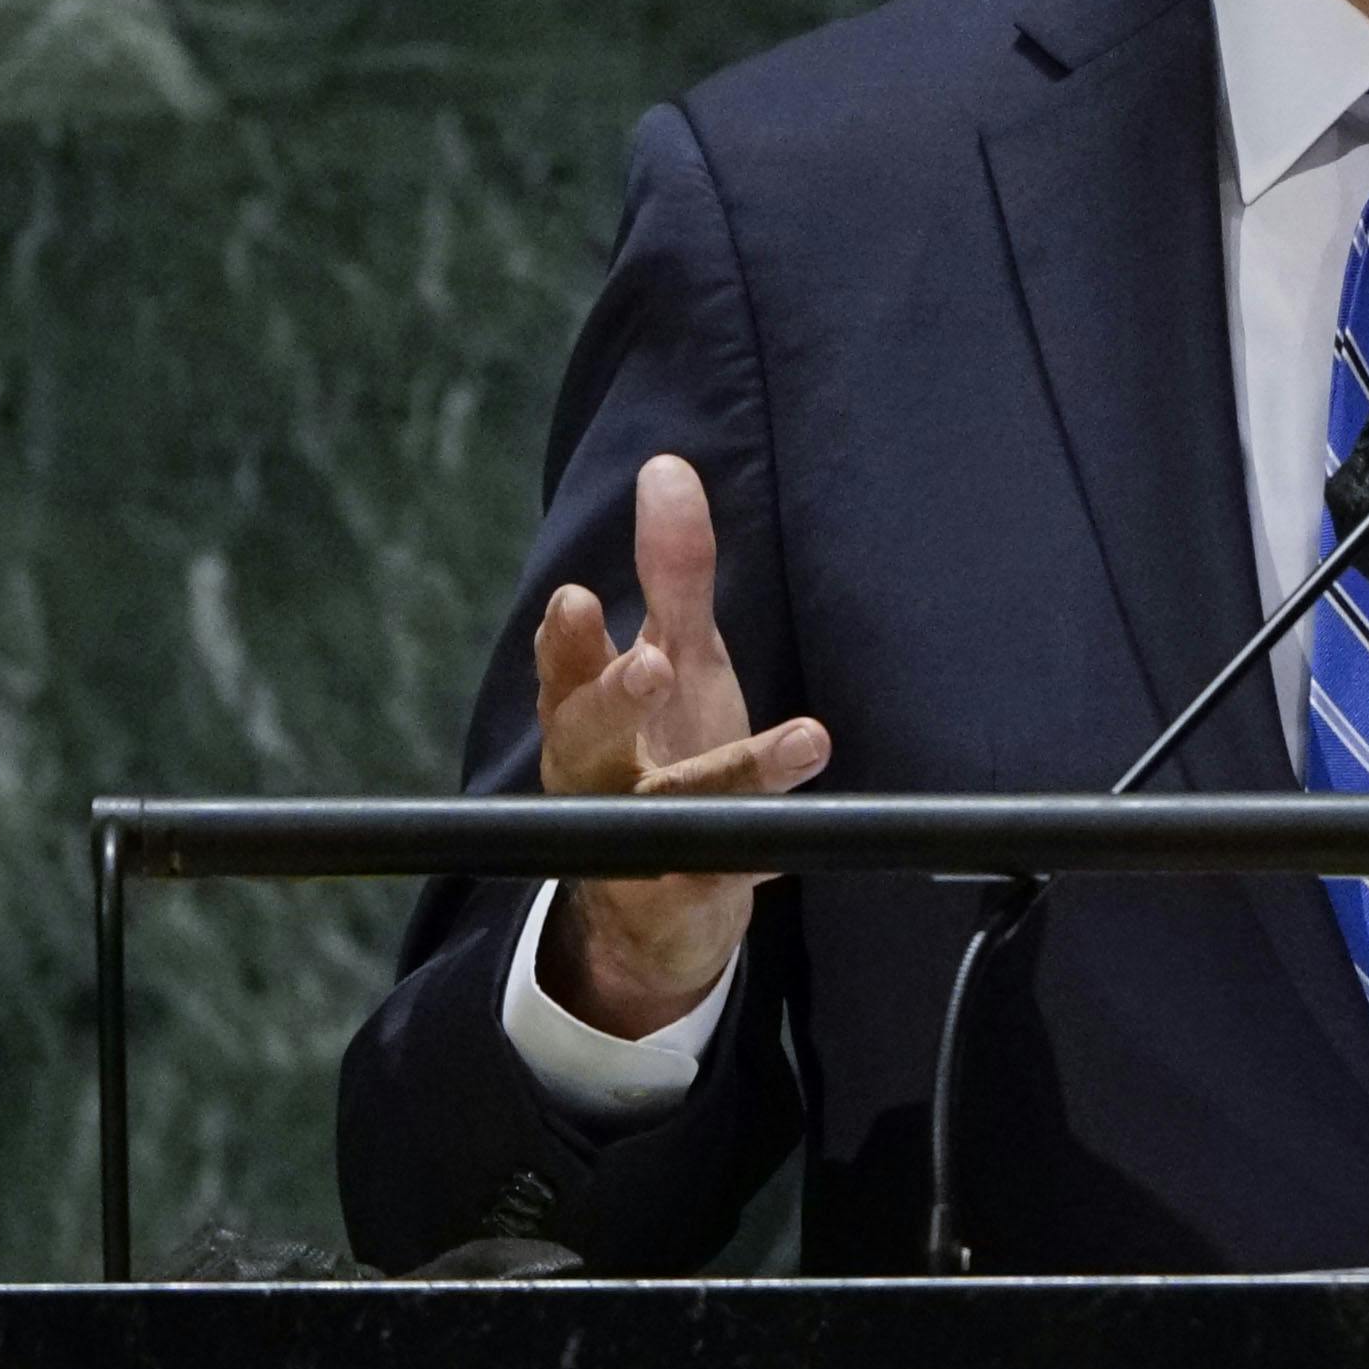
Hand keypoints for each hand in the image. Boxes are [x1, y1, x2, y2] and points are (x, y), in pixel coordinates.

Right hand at [533, 454, 829, 1034]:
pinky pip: (725, 872)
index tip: (579, 598)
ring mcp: (638, 840)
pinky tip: (801, 841)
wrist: (658, 900)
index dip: (566, 640)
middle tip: (649, 665)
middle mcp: (597, 775)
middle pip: (585, 738)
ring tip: (805, 739)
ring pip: (669, 810)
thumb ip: (673, 572)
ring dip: (733, 775)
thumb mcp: (678, 657)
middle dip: (612, 700)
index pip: (563, 667)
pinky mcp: (688, 891)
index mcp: (583, 711)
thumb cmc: (663, 749)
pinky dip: (764, 854)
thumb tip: (667, 467)